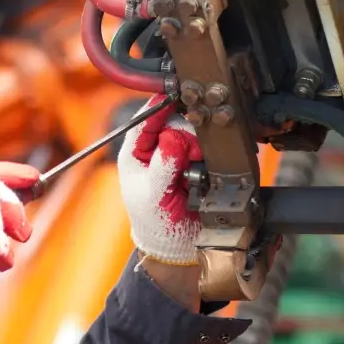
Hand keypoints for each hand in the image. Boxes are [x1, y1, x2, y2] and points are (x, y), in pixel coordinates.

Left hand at [116, 98, 202, 264]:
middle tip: (191, 154)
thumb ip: (163, 166)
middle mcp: (155, 150)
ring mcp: (175, 156)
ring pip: (191, 134)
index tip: (175, 99)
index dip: (159, 108)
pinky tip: (205, 168)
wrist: (178, 244)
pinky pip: (205, 149)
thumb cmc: (156, 224)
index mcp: (135, 153)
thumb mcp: (153, 195)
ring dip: (197, 146)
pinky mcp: (194, 164)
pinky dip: (208, 155)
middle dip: (184, 134)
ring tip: (195, 166)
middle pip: (172, 122)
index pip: (144, 121)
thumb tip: (173, 138)